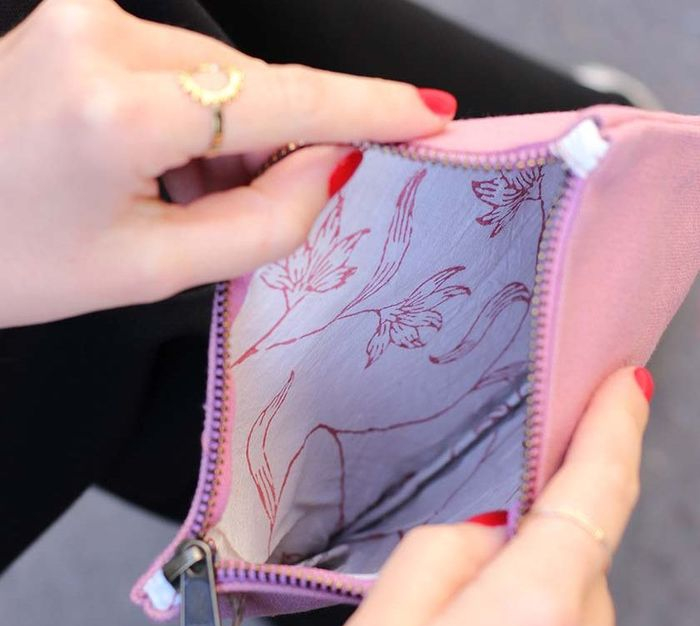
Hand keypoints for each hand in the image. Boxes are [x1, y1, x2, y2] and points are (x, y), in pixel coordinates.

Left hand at [0, 0, 455, 327]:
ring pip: (220, 80)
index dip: (368, 108)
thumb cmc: (20, 262)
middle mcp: (103, 35)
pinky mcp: (79, 19)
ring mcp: (86, 16)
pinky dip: (194, 123)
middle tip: (239, 211)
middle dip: (273, 151)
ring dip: (228, 142)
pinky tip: (159, 169)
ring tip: (178, 200)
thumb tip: (331, 165)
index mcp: (121, 110)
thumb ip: (262, 223)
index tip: (428, 112)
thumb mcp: (153, 270)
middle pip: (254, 90)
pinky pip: (180, 69)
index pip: (284, 99)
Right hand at [302, 366, 652, 625]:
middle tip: (453, 578)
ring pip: (569, 613)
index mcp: (534, 618)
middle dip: (526, 547)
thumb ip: (448, 551)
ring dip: (522, 605)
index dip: (612, 431)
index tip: (628, 384)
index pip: (594, 497)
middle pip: (572, 561)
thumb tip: (500, 520)